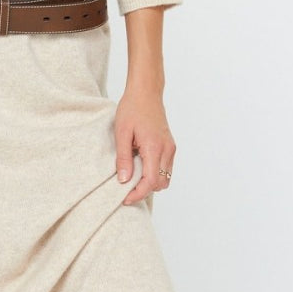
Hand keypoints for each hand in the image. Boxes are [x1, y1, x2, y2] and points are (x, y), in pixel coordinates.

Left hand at [114, 85, 175, 204]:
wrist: (146, 92)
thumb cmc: (132, 108)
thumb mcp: (122, 133)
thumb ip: (123, 158)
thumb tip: (124, 180)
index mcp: (154, 147)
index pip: (151, 181)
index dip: (138, 194)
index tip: (125, 199)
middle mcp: (167, 150)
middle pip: (160, 184)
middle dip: (144, 191)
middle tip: (126, 190)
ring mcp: (171, 148)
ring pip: (165, 178)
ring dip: (150, 184)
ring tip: (132, 179)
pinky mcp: (170, 146)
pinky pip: (166, 169)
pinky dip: (155, 174)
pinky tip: (140, 169)